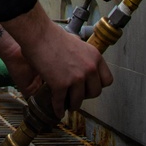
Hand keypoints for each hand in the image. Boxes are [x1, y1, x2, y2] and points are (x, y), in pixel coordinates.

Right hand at [1, 2, 113, 116]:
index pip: (107, 80)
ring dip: (72, 104)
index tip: (90, 86)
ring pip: (78, 101)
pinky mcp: (60, 85)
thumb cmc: (53, 35)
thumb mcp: (76, 42)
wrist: (38, 35)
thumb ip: (82, 56)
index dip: (98, 85)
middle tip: (77, 94)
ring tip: (68, 104)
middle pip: (95, 93)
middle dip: (86, 95)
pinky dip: (58, 108)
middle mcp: (89, 69)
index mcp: (95, 57)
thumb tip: (80, 63)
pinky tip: (57, 110)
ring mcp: (76, 78)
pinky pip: (61, 103)